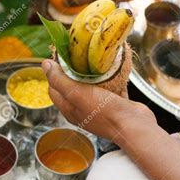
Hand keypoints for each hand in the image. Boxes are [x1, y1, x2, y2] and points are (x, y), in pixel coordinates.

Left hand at [42, 59, 159, 146]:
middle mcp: (82, 109)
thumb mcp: (76, 93)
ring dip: (93, 73)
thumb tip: (44, 65)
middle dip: (73, 69)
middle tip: (78, 54)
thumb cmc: (104, 112)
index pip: (54, 88)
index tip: (61, 56)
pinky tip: (113, 67)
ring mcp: (99, 108)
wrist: (134, 125)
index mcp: (69, 109)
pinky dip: (110, 77)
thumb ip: (59, 80)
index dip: (54, 72)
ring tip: (95, 58)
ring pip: (92, 86)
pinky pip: (110, 87)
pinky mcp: (114, 104)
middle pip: (72, 85)